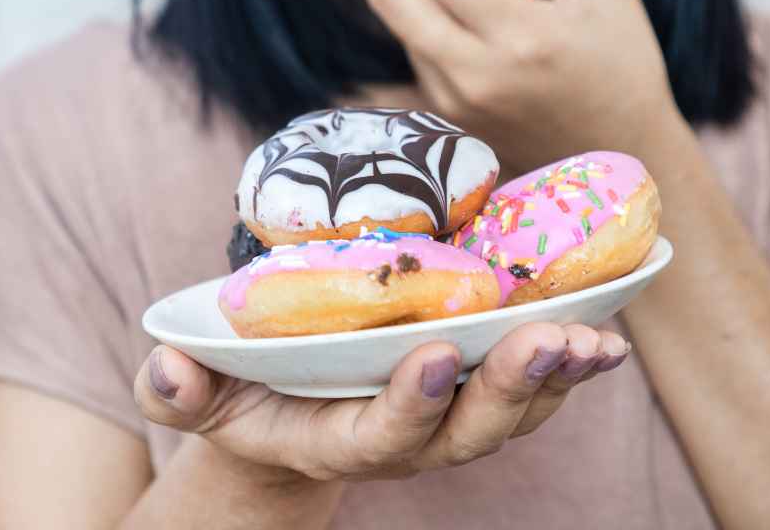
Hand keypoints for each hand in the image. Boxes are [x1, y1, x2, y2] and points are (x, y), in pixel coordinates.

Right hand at [134, 323, 628, 484]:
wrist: (287, 413)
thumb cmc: (240, 397)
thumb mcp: (197, 395)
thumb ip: (178, 392)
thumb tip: (167, 369)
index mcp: (337, 441)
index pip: (381, 437)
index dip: (411, 404)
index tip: (433, 354)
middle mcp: (403, 440)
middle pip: (467, 432)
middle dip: (510, 389)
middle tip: (547, 341)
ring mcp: (445, 417)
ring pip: (512, 413)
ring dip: (556, 377)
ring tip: (594, 339)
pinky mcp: (471, 388)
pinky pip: (528, 386)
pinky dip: (567, 362)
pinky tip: (602, 329)